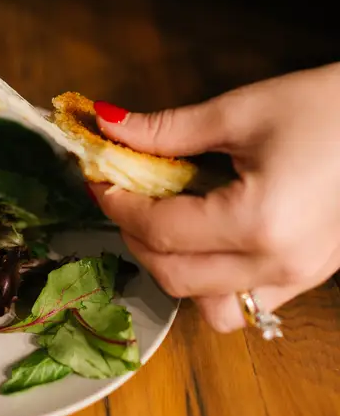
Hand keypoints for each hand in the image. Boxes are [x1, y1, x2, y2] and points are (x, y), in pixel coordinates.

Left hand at [88, 63, 339, 332]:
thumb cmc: (323, 108)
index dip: (119, 205)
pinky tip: (203, 238)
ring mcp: (298, 280)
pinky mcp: (308, 278)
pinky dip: (210, 282)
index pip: (163, 230)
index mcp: (258, 222)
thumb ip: (166, 129)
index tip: (97, 179)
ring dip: (171, 269)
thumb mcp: (238, 112)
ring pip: (209, 307)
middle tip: (120, 197)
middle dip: (135, 237)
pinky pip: (244, 304)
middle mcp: (278, 266)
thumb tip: (107, 125)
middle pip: (176, 277)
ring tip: (161, 221)